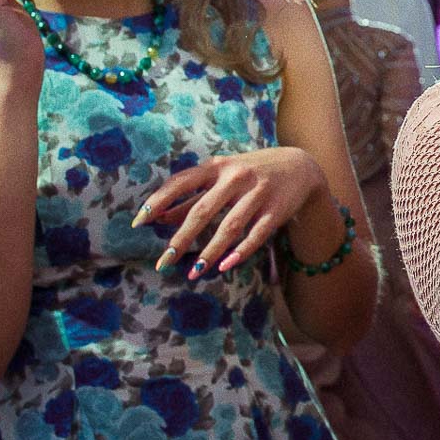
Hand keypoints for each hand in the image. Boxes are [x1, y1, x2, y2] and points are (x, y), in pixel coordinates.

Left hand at [135, 146, 325, 278]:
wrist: (301, 166)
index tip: (138, 222)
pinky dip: (240, 252)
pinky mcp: (277, 210)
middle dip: (181, 239)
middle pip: (203, 211)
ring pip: (230, 227)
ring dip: (210, 252)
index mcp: (217, 167)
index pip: (181, 183)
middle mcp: (236, 177)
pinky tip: (225, 266)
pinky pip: (257, 234)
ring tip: (193, 273)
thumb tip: (158, 217)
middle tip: (163, 262)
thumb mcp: (221, 177)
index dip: (158, 201)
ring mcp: (258, 193)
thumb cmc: (251, 173)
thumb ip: (191, 197)